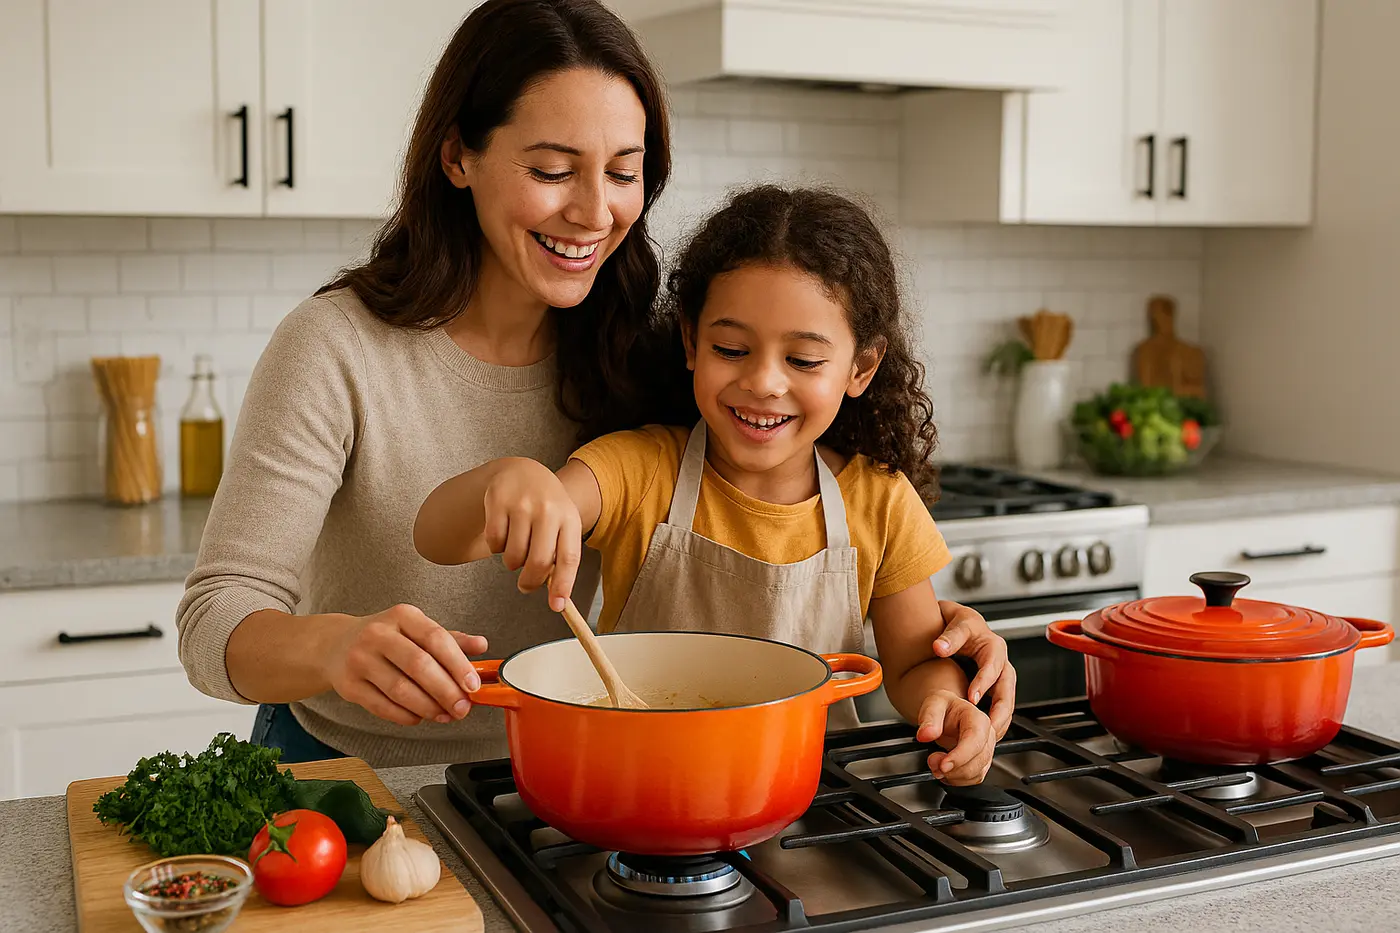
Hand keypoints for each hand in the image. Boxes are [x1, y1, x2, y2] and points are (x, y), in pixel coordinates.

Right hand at [324, 604, 489, 725]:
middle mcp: (378, 634)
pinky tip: (419, 717)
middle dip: (446, 691)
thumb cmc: (386, 638)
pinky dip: (405, 716)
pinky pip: (382, 706)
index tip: (473, 686)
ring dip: (428, 708)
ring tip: (444, 715)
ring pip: (400, 690)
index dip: (458, 665)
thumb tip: (482, 645)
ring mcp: (360, 659)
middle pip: (419, 665)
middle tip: (462, 708)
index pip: (436, 638)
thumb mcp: (416, 629)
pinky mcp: (348, 685)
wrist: (335, 645)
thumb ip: (450, 639)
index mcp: (402, 616)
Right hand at [482, 459, 582, 611]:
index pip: (569, 557)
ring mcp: (522, 504)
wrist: (523, 472)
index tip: (557, 606)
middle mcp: (548, 509)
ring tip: (517, 551)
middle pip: (539, 562)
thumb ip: (561, 558)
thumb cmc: (546, 508)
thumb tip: (558, 601)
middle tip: (526, 586)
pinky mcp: (498, 501)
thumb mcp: (562, 525)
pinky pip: (494, 543)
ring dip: (512, 564)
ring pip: (513, 556)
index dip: (563, 585)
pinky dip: (496, 548)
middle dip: (530, 582)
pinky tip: (504, 535)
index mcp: (569, 518)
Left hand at [916, 689, 995, 785]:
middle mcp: (986, 735)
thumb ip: (929, 718)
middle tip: (932, 762)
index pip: (975, 740)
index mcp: (977, 718)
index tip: (943, 765)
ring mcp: (986, 750)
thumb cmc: (943, 707)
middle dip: (953, 768)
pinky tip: (945, 770)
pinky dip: (957, 779)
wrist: (946, 712)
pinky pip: (974, 778)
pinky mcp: (982, 763)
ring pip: (976, 773)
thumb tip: (925, 734)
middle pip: (977, 760)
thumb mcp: (933, 705)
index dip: (960, 756)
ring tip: (935, 764)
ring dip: (953, 775)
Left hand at [933, 600, 1016, 739]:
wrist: (956, 623)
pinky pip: (1000, 706)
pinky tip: (987, 735)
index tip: (972, 697)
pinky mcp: (994, 687)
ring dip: (1000, 718)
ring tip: (989, 736)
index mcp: (992, 645)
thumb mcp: (955, 622)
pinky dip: (996, 721)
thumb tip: (939, 647)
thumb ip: (949, 636)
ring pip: (1006, 700)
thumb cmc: (956, 621)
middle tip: (988, 725)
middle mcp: (1000, 661)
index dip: (984, 682)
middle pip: (1006, 687)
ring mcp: (999, 676)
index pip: (992, 665)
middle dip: (999, 708)